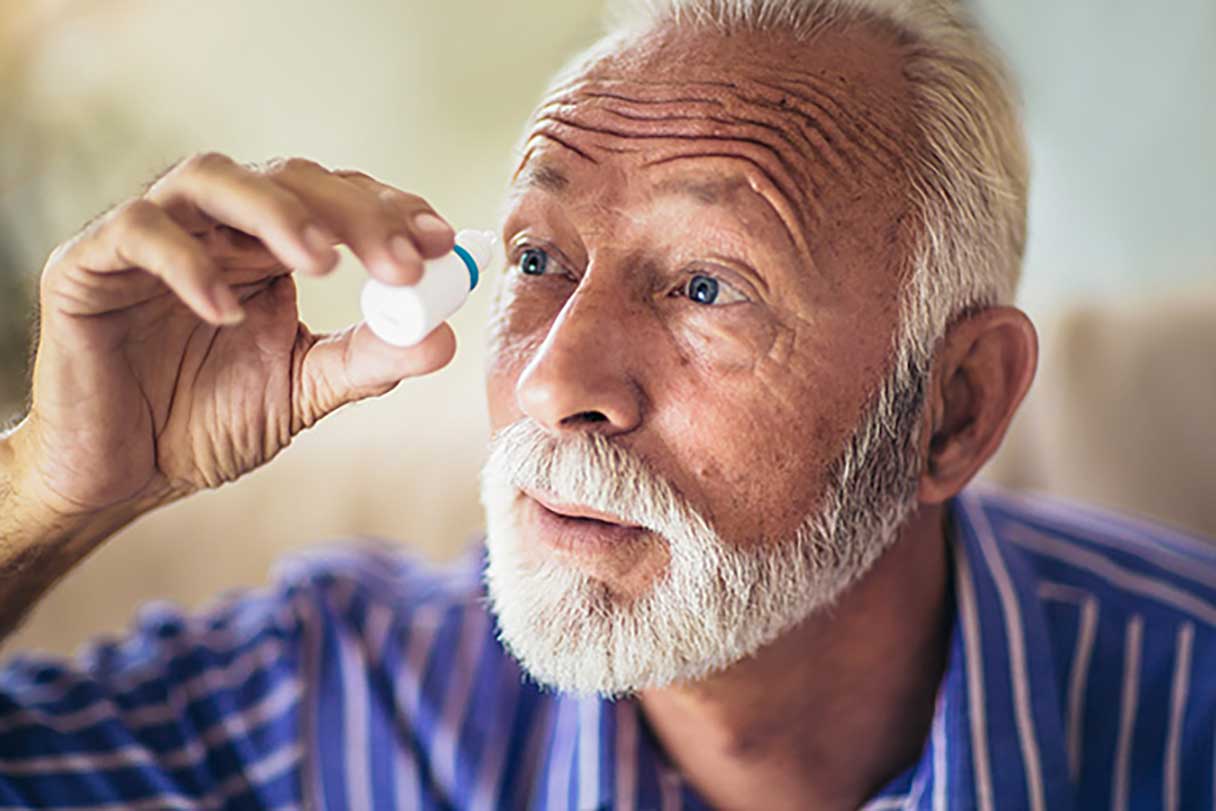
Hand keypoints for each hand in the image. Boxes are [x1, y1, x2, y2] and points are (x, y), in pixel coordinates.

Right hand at [13, 153, 459, 520]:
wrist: (121, 475)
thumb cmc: (204, 423)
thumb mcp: (302, 390)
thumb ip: (366, 361)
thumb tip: (443, 339)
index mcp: (268, 249)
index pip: (336, 200)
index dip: (389, 211)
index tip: (441, 242)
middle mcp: (215, 227)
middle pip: (289, 179)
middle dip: (353, 214)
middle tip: (401, 263)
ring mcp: (152, 237)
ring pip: (211, 176)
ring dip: (277, 212)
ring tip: (322, 262)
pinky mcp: (89, 263)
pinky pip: (138, 232)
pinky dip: (186, 262)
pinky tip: (227, 310)